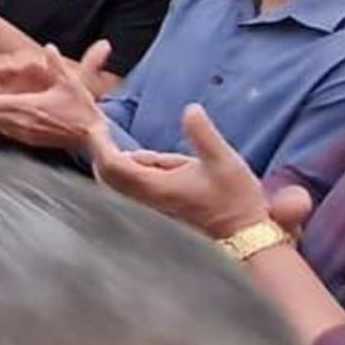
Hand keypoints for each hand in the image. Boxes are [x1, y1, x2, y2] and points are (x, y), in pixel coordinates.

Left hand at [0, 42, 108, 149]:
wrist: (91, 136)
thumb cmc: (81, 108)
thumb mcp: (70, 82)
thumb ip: (57, 64)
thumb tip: (50, 47)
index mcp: (30, 105)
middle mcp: (25, 121)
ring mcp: (28, 133)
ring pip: (0, 126)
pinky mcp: (34, 141)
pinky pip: (11, 134)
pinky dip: (0, 128)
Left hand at [89, 102, 301, 240]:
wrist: (244, 236)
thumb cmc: (235, 199)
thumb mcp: (223, 160)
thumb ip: (202, 133)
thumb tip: (190, 108)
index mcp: (155, 187)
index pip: (112, 164)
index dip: (101, 144)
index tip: (99, 125)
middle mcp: (145, 201)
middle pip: (106, 175)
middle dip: (102, 151)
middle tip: (105, 129)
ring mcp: (148, 209)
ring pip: (117, 184)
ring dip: (116, 161)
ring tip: (126, 143)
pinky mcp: (155, 212)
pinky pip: (130, 190)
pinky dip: (128, 172)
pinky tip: (146, 162)